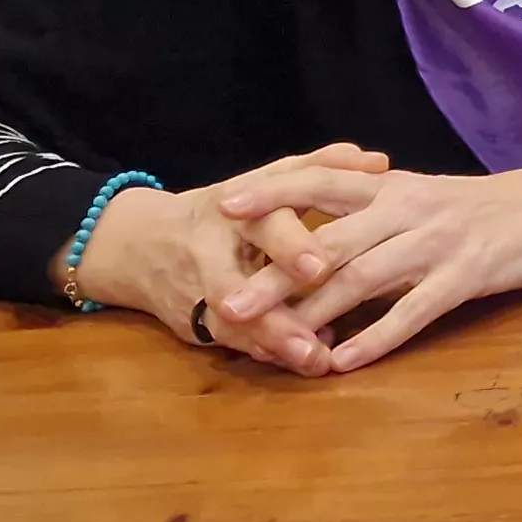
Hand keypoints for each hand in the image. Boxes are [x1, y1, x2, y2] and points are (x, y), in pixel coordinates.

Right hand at [67, 144, 391, 372]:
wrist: (143, 243)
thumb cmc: (227, 207)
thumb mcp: (266, 180)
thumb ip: (320, 169)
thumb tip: (378, 161)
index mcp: (232, 209)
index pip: (259, 225)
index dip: (289, 246)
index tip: (321, 268)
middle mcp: (209, 252)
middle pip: (233, 284)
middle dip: (271, 312)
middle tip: (313, 336)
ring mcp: (197, 292)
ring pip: (231, 324)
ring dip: (273, 344)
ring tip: (315, 359)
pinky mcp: (193, 323)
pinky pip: (230, 342)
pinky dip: (266, 352)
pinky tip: (304, 360)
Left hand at [212, 159, 521, 373]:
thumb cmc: (488, 205)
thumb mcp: (426, 196)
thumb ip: (375, 211)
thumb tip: (314, 234)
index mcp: (395, 186)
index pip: (322, 180)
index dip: (274, 191)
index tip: (225, 206)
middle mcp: (409, 209)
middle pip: (330, 239)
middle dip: (276, 272)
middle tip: (230, 301)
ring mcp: (437, 243)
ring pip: (364, 278)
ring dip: (317, 312)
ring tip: (277, 342)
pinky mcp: (467, 276)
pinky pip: (413, 311)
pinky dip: (376, 338)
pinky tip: (344, 361)